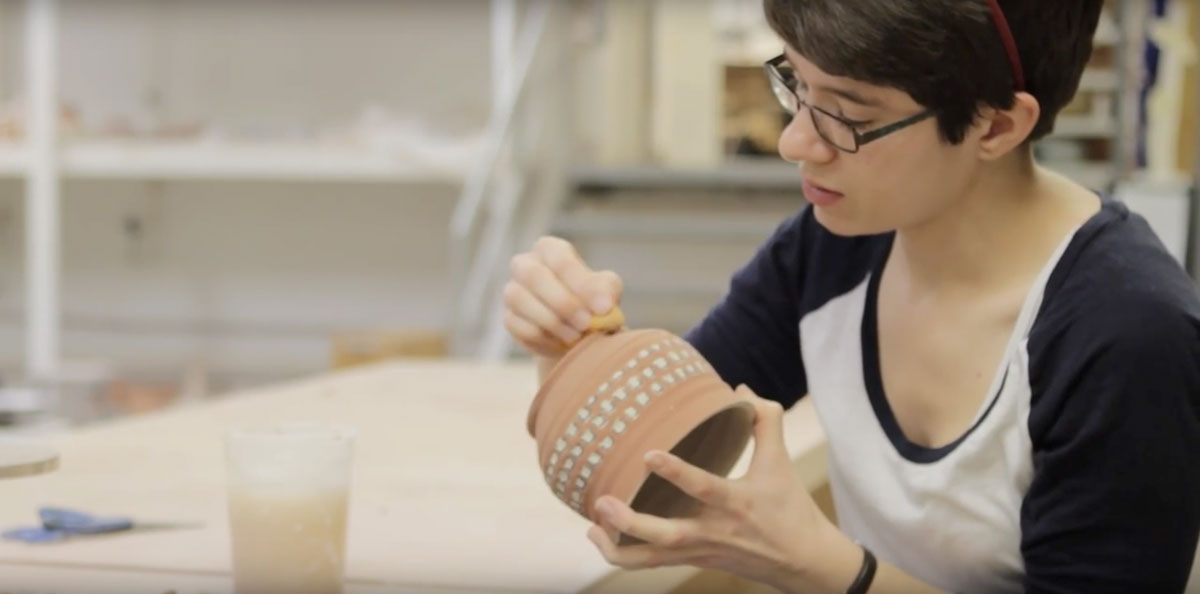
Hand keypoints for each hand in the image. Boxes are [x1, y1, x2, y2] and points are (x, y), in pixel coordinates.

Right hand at [505, 236, 623, 357]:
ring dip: (553, 322)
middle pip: (534, 276)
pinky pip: (521, 327)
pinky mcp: (510, 318)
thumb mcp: (606, 289)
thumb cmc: (591, 300)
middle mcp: (525, 264)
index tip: (603, 308)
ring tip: (576, 336)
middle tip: (586, 323)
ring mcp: (513, 291)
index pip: (561, 260)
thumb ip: (606, 290)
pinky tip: (562, 344)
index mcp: (549, 249)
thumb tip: (603, 304)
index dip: (581, 284)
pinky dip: (545, 339)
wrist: (577, 329)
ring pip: (521, 301)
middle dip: (563, 303)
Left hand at [586, 386, 854, 592]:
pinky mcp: (692, 561)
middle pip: (667, 536)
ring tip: (592, 525)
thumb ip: (765, 421)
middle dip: (630, 524)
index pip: (704, 489)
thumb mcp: (782, 462)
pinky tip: (601, 536)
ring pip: (652, 560)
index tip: (648, 455)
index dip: (676, 472)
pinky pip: (651, 564)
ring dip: (617, 547)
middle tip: (602, 503)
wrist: (803, 563)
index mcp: (737, 503)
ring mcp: (700, 551)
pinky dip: (623, 554)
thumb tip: (740, 389)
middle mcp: (715, 531)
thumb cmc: (791, 509)